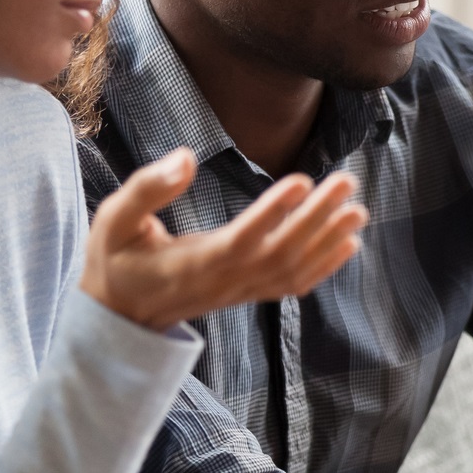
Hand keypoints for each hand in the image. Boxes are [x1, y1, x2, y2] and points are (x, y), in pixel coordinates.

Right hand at [80, 148, 368, 330]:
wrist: (117, 315)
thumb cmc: (114, 259)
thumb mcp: (114, 219)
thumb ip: (147, 188)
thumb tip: (185, 157)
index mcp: (189, 264)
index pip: (240, 240)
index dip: (272, 214)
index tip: (302, 181)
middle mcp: (221, 282)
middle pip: (278, 253)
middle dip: (316, 219)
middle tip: (347, 182)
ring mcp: (236, 292)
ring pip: (291, 270)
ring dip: (327, 240)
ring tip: (357, 208)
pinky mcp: (244, 294)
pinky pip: (291, 285)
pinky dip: (323, 266)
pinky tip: (349, 244)